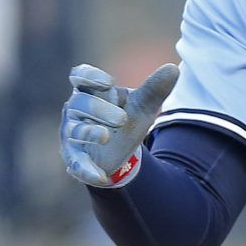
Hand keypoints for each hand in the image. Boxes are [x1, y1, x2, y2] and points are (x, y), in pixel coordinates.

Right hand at [60, 62, 178, 189]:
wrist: (120, 152)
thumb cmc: (125, 121)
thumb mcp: (141, 106)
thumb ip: (154, 89)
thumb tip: (173, 69)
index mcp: (90, 91)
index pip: (80, 76)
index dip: (89, 76)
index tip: (108, 82)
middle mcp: (76, 110)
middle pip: (80, 103)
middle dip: (99, 109)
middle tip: (122, 119)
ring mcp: (73, 134)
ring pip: (76, 131)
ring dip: (90, 133)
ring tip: (106, 137)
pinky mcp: (75, 157)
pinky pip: (77, 163)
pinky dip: (87, 170)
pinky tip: (100, 176)